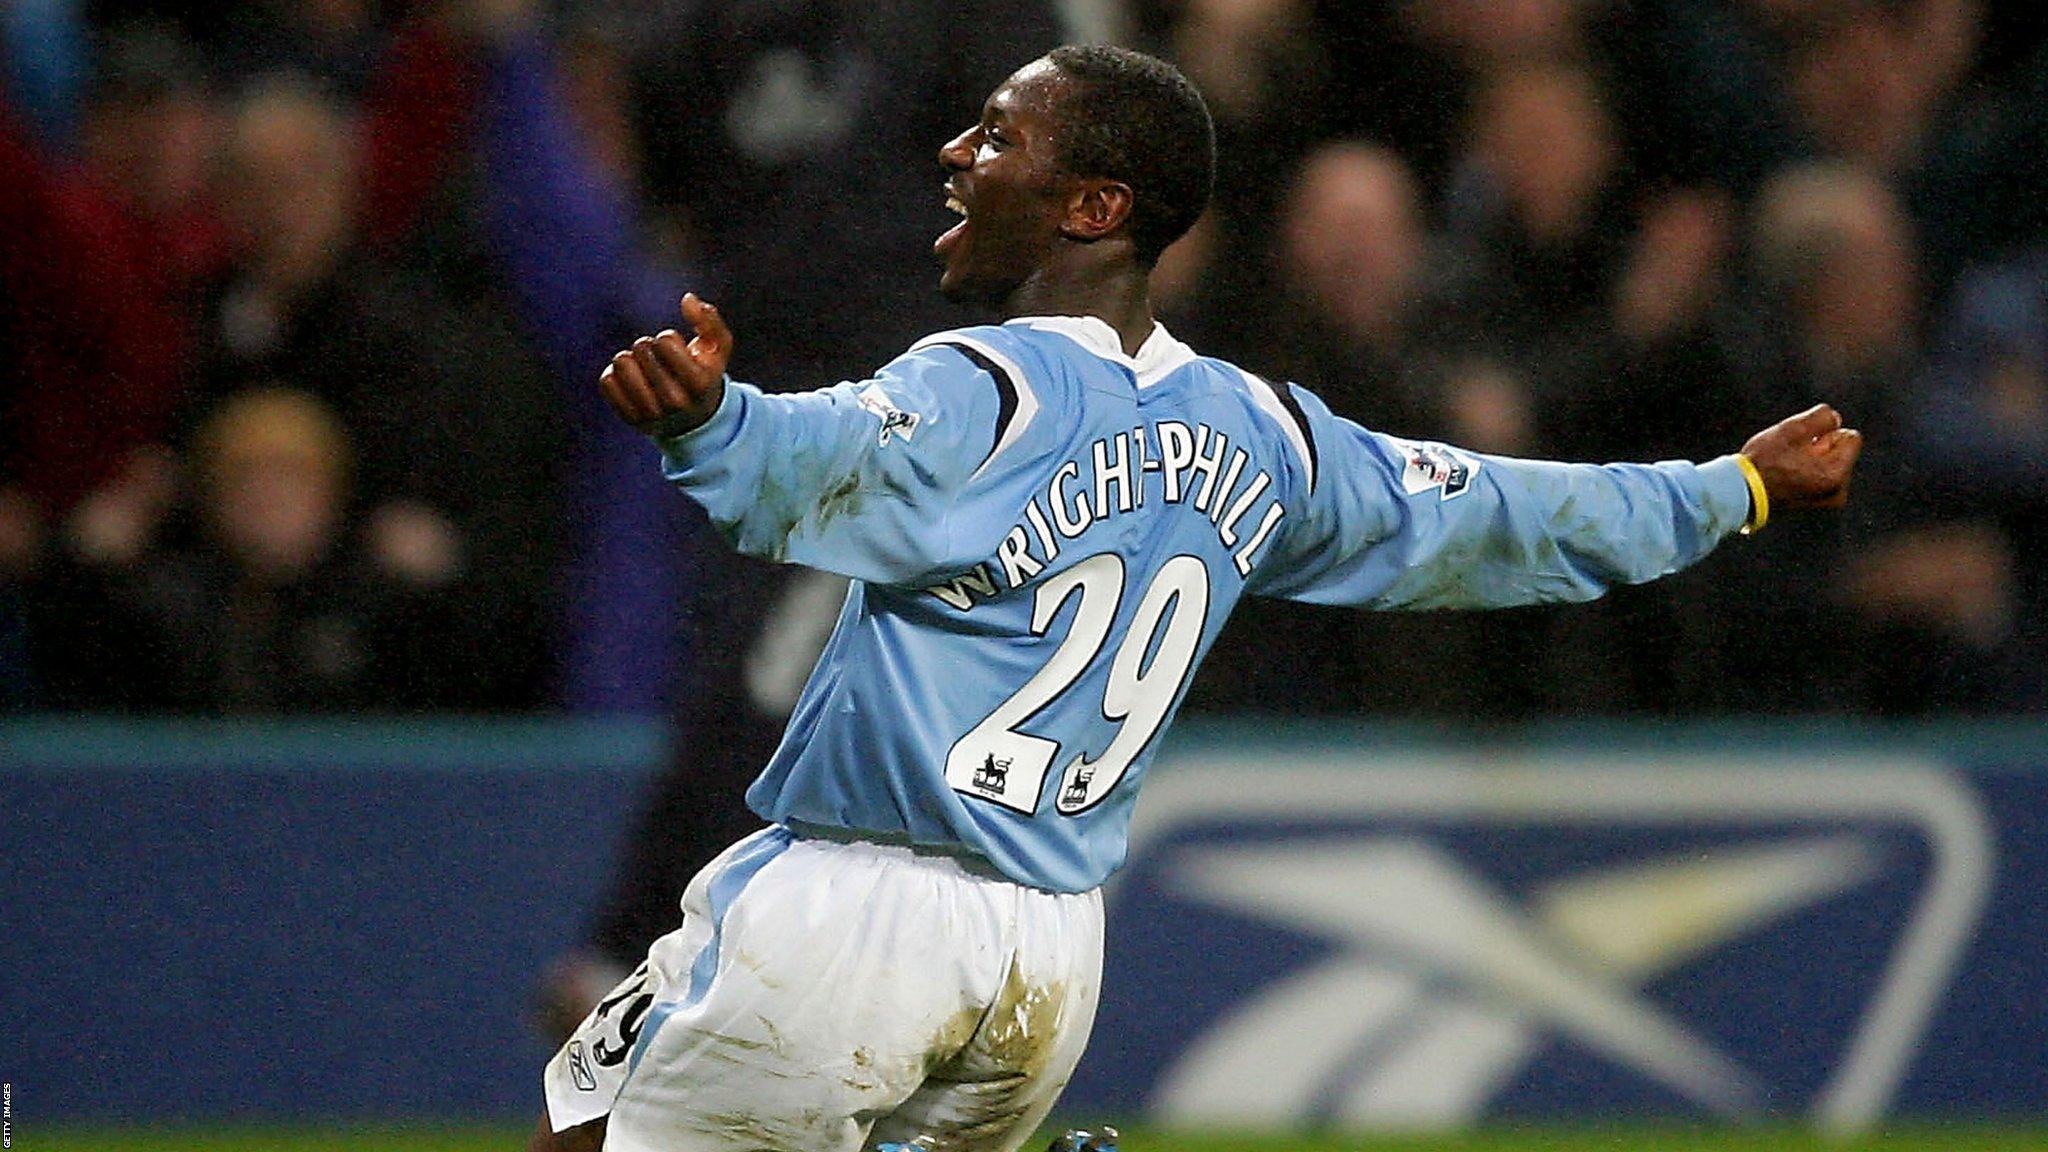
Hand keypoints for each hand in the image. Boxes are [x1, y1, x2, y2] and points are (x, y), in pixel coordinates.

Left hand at [599, 293, 732, 436]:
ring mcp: (651, 413)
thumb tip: (688, 299)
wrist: (695, 420)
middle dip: (649, 347)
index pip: (665, 340)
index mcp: (698, 383)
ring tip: (644, 369)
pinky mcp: (629, 418)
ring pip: (621, 363)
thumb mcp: (718, 348)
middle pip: (641, 348)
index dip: (668, 339)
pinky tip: (632, 381)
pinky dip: (616, 375)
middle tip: (660, 362)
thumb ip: (710, 320)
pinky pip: (607, 381)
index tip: (676, 352)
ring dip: (630, 359)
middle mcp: (675, 402)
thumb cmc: (705, 374)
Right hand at [1739, 403, 1863, 511]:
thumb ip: (1822, 417)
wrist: (1740, 495)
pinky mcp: (1813, 506)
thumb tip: (1835, 419)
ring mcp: (1825, 502)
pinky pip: (1817, 478)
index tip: (1802, 444)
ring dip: (1811, 460)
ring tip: (1784, 468)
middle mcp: (1838, 493)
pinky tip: (1784, 477)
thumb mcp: (1793, 429)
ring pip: (1827, 464)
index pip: (1851, 437)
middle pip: (1839, 451)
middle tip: (1790, 457)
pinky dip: (1805, 473)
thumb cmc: (1764, 462)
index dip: (1826, 433)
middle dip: (1820, 448)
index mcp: (1837, 475)